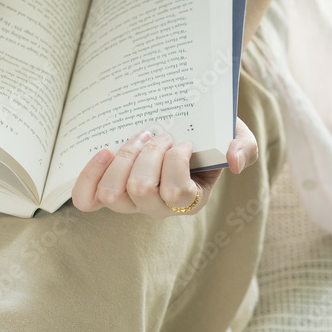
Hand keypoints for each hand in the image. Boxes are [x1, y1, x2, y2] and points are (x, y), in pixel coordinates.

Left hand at [72, 118, 258, 217]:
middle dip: (148, 153)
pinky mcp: (106, 193)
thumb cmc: (211, 132)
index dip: (175, 162)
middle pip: (140, 189)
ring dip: (123, 157)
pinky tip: (104, 152)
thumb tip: (235, 162)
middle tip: (160, 133)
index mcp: (192, 199)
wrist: (184, 124)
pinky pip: (86, 199)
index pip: (176, 192)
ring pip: (112, 193)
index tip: (184, 140)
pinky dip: (90, 176)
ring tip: (138, 136)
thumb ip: (245, 147)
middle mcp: (159, 207)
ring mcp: (130, 202)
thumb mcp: (238, 134)